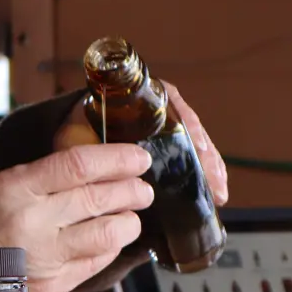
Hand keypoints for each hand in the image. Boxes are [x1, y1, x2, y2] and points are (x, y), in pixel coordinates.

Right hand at [0, 143, 153, 291]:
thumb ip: (40, 178)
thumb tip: (87, 167)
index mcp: (16, 189)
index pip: (79, 165)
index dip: (117, 158)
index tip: (137, 157)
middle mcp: (34, 222)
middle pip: (100, 198)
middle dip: (132, 190)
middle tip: (144, 188)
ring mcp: (47, 257)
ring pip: (107, 233)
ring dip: (128, 221)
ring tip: (132, 215)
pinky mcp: (55, 285)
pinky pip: (96, 262)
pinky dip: (110, 248)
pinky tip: (111, 241)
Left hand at [53, 82, 228, 204]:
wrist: (72, 143)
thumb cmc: (74, 134)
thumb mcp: (73, 136)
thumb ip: (80, 148)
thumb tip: (93, 171)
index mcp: (136, 96)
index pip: (171, 102)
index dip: (187, 126)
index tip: (196, 147)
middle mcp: (156, 109)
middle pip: (190, 128)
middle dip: (206, 155)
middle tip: (214, 181)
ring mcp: (165, 131)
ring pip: (196, 146)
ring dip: (210, 169)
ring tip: (218, 193)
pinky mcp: (170, 151)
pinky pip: (194, 160)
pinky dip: (205, 176)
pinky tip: (215, 195)